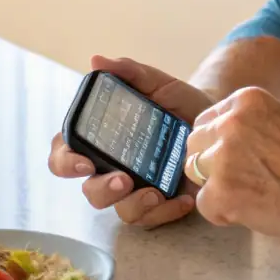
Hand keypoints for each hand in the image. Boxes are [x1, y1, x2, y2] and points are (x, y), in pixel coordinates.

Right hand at [48, 55, 214, 229]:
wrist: (216, 118)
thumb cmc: (177, 101)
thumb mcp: (157, 83)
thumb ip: (129, 72)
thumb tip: (97, 61)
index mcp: (101, 141)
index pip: (64, 154)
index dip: (65, 162)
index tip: (83, 161)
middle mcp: (113, 168)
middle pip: (89, 191)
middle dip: (101, 190)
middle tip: (123, 180)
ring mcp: (137, 189)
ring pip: (120, 210)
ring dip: (135, 204)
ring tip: (156, 192)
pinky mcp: (162, 203)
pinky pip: (154, 219)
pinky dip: (167, 212)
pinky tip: (184, 199)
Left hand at [183, 87, 279, 242]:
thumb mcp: (277, 123)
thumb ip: (245, 127)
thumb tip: (214, 146)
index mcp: (246, 100)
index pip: (206, 121)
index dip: (218, 144)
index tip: (239, 158)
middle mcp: (230, 122)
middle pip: (194, 145)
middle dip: (210, 164)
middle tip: (243, 180)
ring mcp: (223, 155)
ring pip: (194, 173)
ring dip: (215, 187)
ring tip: (249, 194)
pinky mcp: (221, 190)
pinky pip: (203, 204)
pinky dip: (223, 213)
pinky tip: (251, 210)